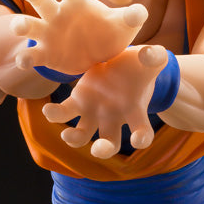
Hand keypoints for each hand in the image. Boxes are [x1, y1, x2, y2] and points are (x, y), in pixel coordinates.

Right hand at [11, 0, 146, 76]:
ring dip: (21, 24)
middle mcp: (57, 13)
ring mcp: (47, 33)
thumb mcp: (123, 25)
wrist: (97, 57)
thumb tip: (141, 13)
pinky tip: (24, 61)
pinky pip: (31, 55)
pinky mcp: (44, 54)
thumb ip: (132, 17)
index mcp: (77, 2)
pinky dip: (25, 58)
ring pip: (28, 24)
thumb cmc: (107, 32)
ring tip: (19, 27)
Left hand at [41, 45, 167, 158]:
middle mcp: (113, 118)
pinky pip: (64, 113)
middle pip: (110, 143)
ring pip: (82, 135)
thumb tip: (148, 54)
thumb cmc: (141, 64)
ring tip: (66, 135)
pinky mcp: (78, 102)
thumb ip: (155, 56)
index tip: (138, 141)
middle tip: (98, 149)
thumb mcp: (152, 57)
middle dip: (104, 150)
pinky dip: (55, 114)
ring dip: (74, 139)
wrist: (122, 62)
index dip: (141, 139)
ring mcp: (94, 113)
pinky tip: (48, 109)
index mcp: (134, 110)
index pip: (142, 131)